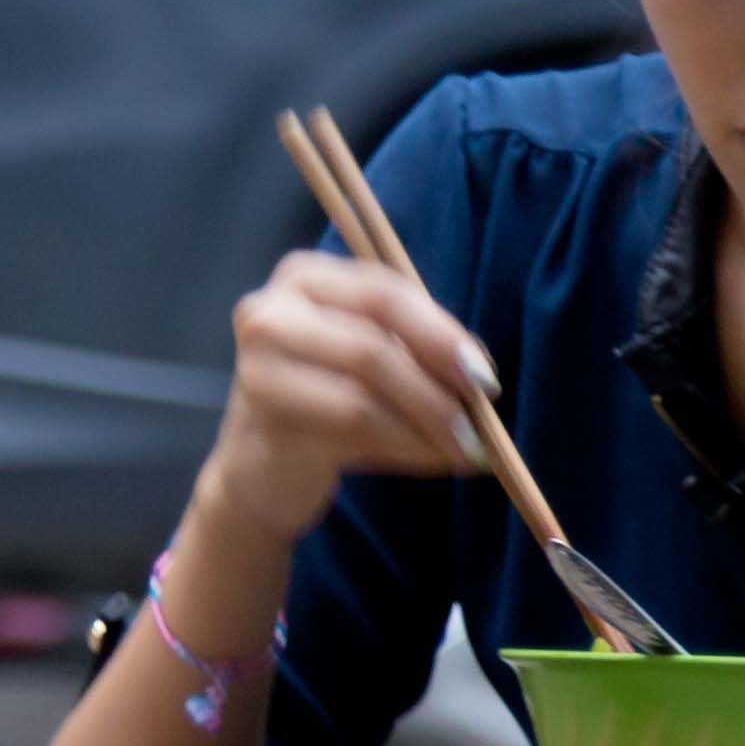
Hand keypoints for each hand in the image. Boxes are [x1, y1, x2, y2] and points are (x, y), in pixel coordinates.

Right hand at [193, 249, 500, 539]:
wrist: (260, 469)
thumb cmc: (327, 403)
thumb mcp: (370, 360)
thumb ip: (416, 348)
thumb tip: (478, 369)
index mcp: (304, 277)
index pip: (384, 293)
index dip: (442, 334)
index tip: (485, 376)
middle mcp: (271, 311)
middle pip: (373, 344)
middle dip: (437, 387)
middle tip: (480, 424)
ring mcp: (259, 366)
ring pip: (364, 394)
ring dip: (427, 426)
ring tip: (463, 450)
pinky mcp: (263, 421)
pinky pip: (351, 432)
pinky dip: (406, 448)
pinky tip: (432, 461)